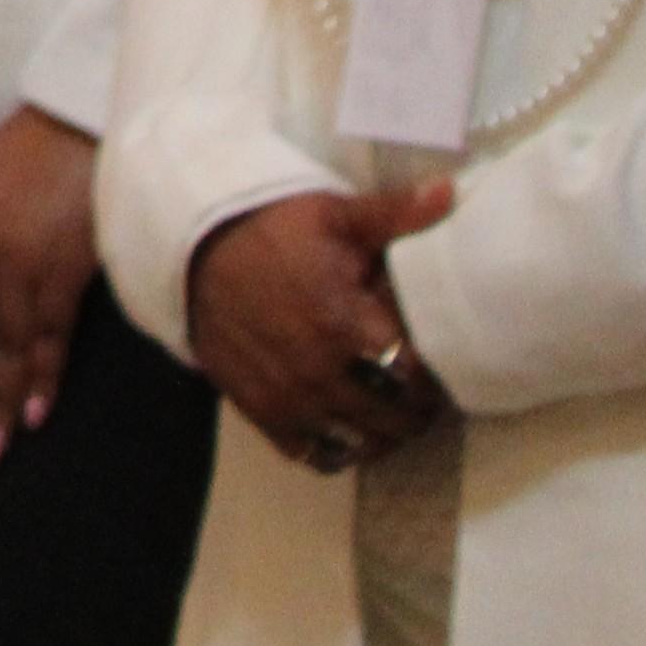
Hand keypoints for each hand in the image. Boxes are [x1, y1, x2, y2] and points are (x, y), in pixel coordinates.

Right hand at [187, 181, 458, 468]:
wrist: (192, 249)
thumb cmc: (271, 231)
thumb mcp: (333, 216)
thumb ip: (395, 215)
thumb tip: (453, 192)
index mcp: (342, 323)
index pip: (413, 375)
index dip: (435, 375)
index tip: (441, 365)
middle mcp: (317, 369)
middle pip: (393, 418)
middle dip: (416, 409)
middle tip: (420, 391)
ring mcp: (286, 396)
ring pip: (358, 443)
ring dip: (382, 434)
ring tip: (389, 412)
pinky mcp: (258, 409)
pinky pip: (312, 453)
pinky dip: (336, 448)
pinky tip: (345, 424)